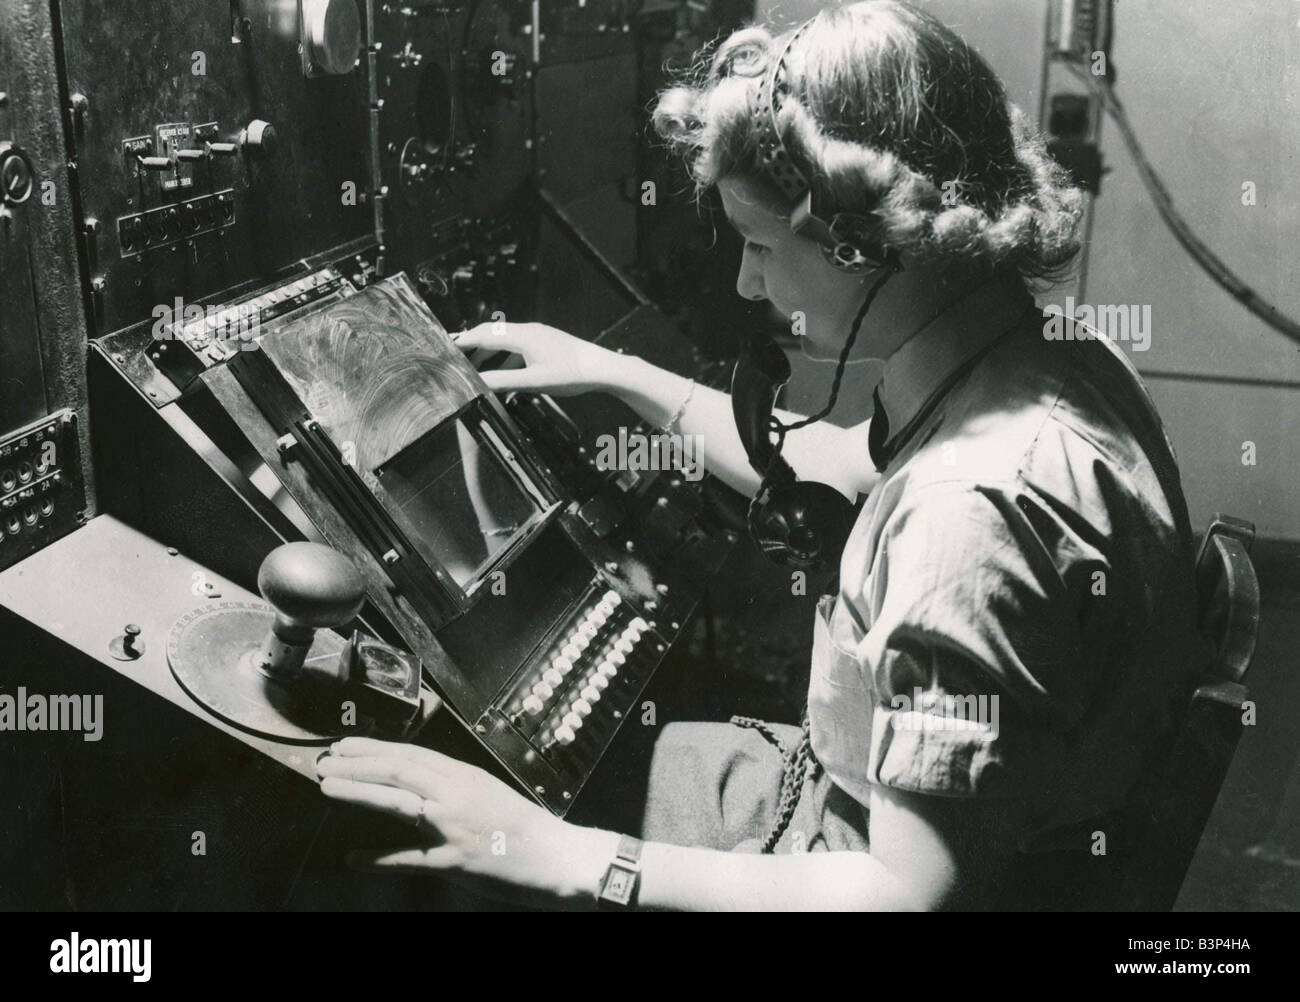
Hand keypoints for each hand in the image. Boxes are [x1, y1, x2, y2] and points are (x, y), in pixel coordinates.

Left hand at [316, 736, 618, 908]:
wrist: (558, 856)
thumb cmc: (526, 827)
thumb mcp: (488, 794)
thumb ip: (454, 789)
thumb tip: (418, 785)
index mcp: (465, 776)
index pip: (411, 754)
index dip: (374, 748)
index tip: (345, 745)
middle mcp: (456, 794)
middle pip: (399, 770)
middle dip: (358, 763)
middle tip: (324, 761)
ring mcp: (454, 827)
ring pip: (398, 802)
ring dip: (360, 793)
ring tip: (328, 787)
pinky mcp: (454, 861)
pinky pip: (409, 859)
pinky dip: (378, 858)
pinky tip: (352, 858)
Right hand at [453, 320, 625, 396]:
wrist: (602, 368)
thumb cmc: (572, 373)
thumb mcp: (534, 381)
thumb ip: (504, 381)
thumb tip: (478, 383)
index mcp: (523, 336)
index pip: (484, 335)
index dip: (462, 341)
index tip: (444, 347)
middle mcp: (528, 331)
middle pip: (491, 334)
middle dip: (471, 345)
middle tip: (453, 356)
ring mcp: (537, 336)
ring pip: (504, 341)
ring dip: (488, 354)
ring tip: (474, 370)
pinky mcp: (544, 344)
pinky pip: (517, 348)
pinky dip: (504, 360)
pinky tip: (503, 377)